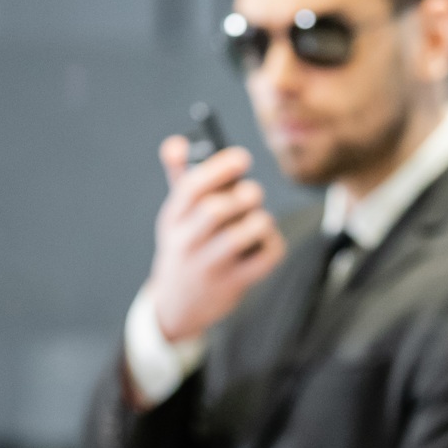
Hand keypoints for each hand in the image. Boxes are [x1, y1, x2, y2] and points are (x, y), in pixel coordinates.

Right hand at [146, 136, 285, 345]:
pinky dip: (273, 244)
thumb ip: (180, 178)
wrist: (179, 304)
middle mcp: (187, 242)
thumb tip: (177, 142)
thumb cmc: (186, 246)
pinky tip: (266, 242)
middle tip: (253, 192)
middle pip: (215, 211)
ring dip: (259, 221)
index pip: (191, 188)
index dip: (219, 168)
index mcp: (174, 218)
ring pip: (241, 237)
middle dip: (242, 196)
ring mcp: (209, 266)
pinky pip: (264, 259)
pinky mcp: (233, 284)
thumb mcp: (176, 216)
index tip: (242, 157)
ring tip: (259, 220)